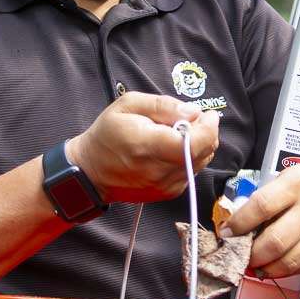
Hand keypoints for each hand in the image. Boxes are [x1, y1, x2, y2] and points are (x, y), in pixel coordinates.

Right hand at [70, 92, 218, 203]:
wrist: (91, 171)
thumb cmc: (107, 134)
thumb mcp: (128, 105)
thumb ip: (163, 105)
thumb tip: (193, 112)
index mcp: (147, 145)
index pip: (193, 143)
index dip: (208, 128)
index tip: (208, 114)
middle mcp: (159, 170)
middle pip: (203, 152)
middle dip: (206, 132)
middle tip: (191, 120)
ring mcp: (166, 185)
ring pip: (201, 162)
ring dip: (199, 145)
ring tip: (177, 135)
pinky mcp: (169, 193)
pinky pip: (192, 171)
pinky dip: (190, 158)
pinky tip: (171, 150)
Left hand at [220, 149, 299, 277]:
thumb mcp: (291, 177)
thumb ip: (268, 199)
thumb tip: (240, 227)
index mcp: (298, 184)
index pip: (260, 207)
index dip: (238, 224)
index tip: (226, 233)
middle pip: (274, 242)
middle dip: (251, 255)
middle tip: (241, 255)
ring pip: (289, 261)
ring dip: (266, 269)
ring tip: (256, 266)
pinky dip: (287, 271)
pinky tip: (277, 267)